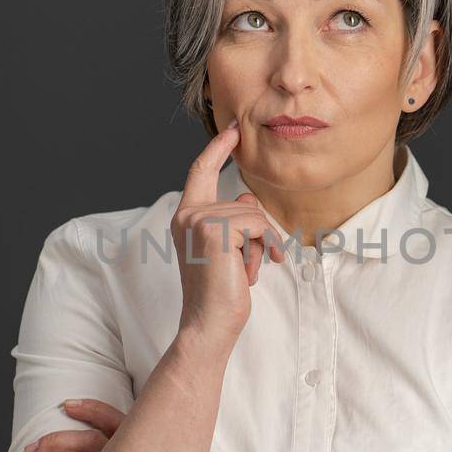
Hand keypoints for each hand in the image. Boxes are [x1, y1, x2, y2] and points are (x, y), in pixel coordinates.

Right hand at [174, 119, 285, 349]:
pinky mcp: (216, 229)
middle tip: (246, 267)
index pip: (202, 170)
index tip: (234, 128)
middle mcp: (188, 214)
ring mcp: (200, 220)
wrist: (208, 323)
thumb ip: (232, 219)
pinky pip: (258, 225)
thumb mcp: (227, 249)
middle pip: (244, 201)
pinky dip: (265, 247)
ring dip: (261, 246)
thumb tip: (248, 196)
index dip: (219, 147)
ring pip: (255, 215)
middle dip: (257, 235)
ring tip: (246, 272)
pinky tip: (252, 271)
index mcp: (186, 216)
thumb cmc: (220, 292)